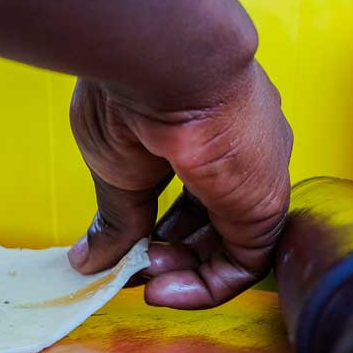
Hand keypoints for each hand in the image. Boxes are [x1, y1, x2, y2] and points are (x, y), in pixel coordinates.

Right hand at [65, 61, 291, 308]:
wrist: (163, 64)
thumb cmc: (135, 94)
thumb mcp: (115, 168)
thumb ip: (115, 219)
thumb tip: (89, 261)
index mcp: (209, 131)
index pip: (194, 195)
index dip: (158, 229)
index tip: (126, 246)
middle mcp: (243, 153)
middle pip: (214, 222)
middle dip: (170, 254)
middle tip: (133, 266)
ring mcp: (257, 176)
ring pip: (232, 246)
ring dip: (184, 274)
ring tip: (144, 275)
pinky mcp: (263, 202)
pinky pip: (244, 263)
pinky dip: (206, 287)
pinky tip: (162, 288)